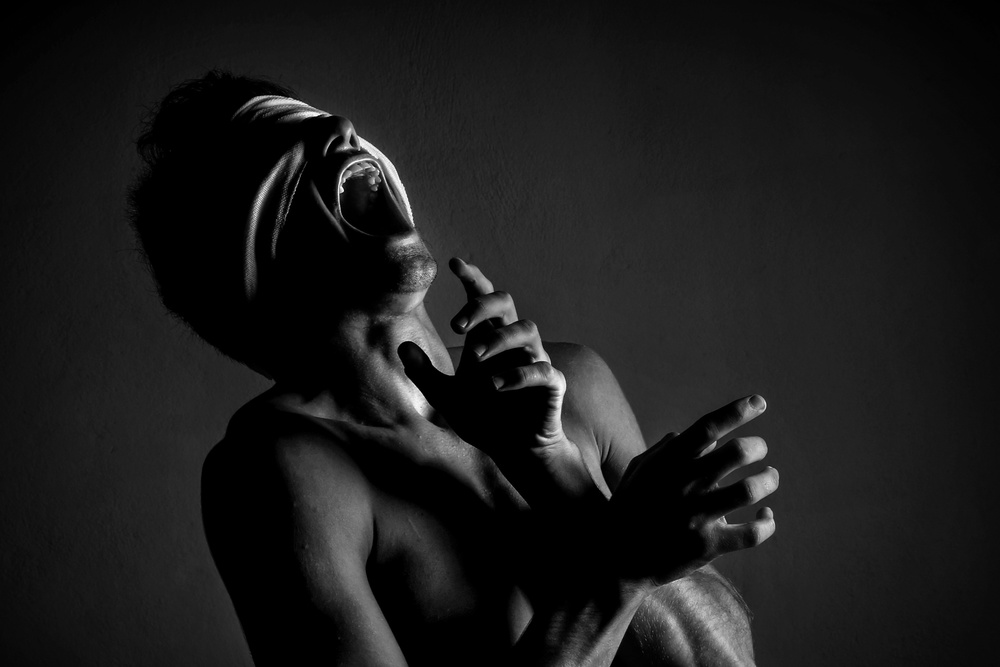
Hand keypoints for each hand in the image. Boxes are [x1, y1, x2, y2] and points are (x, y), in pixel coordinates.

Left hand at [398, 258, 598, 506]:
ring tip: (475, 359)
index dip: (473, 280)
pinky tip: (496, 386)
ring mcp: (535, 363)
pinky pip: (543, 371)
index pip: (485, 300)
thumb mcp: (447, 399)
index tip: (454, 264)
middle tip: (457, 325)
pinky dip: (519, 375)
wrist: (515, 453)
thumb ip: (426, 374)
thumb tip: (402, 346)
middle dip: (482, 306)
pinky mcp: (551, 387)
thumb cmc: (485, 420)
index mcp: (490, 341)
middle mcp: (513, 346)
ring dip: (499, 339)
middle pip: (507, 304)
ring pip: (528, 329)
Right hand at [609, 395, 778, 585]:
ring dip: (768, 479)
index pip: (707, 428)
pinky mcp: (707, 546)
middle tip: (759, 449)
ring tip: (769, 477)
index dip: (736, 412)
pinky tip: (766, 516)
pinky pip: (752, 532)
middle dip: (756, 446)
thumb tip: (695, 436)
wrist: (616, 560)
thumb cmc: (629, 510)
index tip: (759, 402)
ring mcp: (697, 516)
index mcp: (668, 463)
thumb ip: (665, 451)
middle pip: (737, 453)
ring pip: (750, 490)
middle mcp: (684, 485)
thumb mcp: (638, 473)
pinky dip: (767, 522)